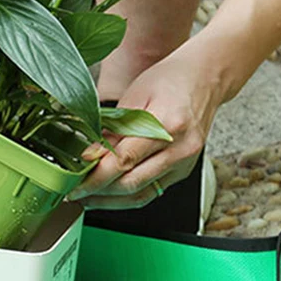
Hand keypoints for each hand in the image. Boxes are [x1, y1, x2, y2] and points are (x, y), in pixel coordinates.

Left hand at [70, 46, 224, 209]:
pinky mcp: (184, 171)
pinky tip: (110, 195)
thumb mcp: (134, 96)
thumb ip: (112, 129)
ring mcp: (185, 163)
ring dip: (112, 202)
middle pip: (132, 183)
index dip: (96, 176)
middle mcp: (181, 148)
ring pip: (143, 194)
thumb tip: (88, 156)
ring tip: (88, 199)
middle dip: (99, 192)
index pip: (124, 161)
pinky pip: (153, 192)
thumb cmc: (169, 82)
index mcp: (168, 125)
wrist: (204, 79)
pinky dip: (129, 196)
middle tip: (76, 192)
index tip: (75, 182)